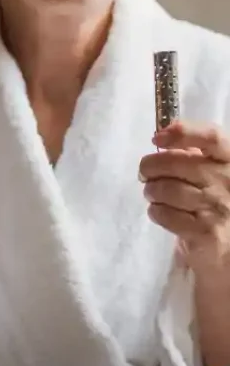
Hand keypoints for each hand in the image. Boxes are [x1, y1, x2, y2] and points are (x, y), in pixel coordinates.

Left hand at [139, 121, 229, 272]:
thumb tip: (162, 136)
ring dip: (151, 190)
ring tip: (152, 193)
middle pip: (176, 162)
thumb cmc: (219, 203)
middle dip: (150, 166)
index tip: (157, 138)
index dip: (181, 132)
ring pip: (166, 189)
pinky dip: (155, 211)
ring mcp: (218, 208)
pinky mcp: (206, 234)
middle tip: (144, 173)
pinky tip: (159, 212)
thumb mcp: (215, 174)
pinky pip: (166, 214)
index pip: (211, 136)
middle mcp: (229, 182)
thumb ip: (196, 154)